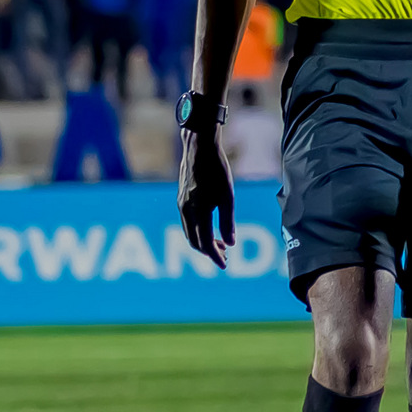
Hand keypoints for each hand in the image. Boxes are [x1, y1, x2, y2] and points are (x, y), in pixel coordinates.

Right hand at [179, 121, 233, 264]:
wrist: (199, 146)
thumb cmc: (217, 170)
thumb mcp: (228, 196)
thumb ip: (227, 221)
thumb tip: (231, 243)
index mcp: (197, 212)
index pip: (204, 243)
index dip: (215, 256)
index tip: (224, 265)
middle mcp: (185, 211)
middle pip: (194, 241)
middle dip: (209, 252)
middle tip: (225, 255)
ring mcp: (181, 204)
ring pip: (189, 232)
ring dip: (203, 242)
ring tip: (220, 243)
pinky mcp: (181, 198)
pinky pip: (187, 222)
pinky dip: (197, 231)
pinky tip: (209, 227)